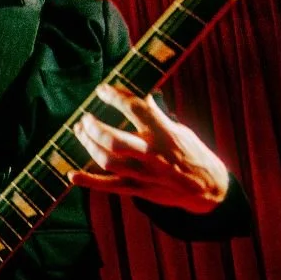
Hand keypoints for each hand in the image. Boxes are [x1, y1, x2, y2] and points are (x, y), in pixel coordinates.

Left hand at [70, 84, 229, 213]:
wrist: (208, 189)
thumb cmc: (192, 153)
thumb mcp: (179, 130)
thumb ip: (156, 115)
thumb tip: (138, 92)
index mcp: (165, 134)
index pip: (137, 109)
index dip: (116, 97)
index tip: (102, 90)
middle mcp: (152, 154)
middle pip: (114, 140)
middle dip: (94, 127)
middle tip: (85, 117)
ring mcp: (144, 174)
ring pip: (108, 161)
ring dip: (88, 145)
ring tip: (81, 132)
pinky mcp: (138, 190)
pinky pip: (109, 186)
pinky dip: (88, 181)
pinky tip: (72, 174)